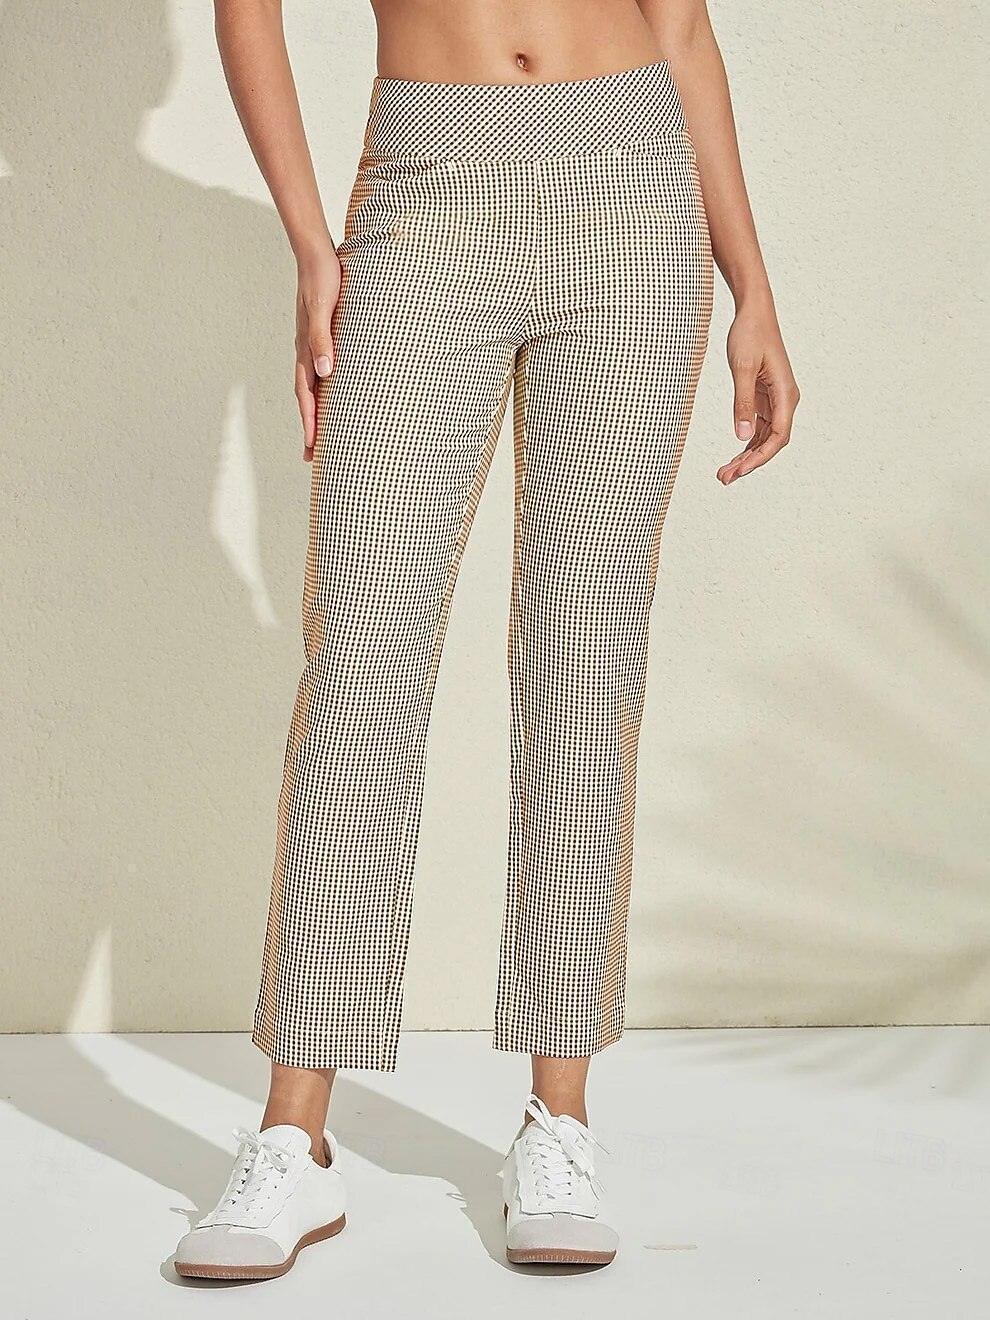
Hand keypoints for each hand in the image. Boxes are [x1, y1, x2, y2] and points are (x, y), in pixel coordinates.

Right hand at [295, 248, 340, 461]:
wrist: (317, 255)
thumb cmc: (323, 279)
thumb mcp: (323, 309)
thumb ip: (322, 340)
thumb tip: (325, 372)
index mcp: (306, 350)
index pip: (306, 395)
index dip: (309, 422)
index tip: (311, 447)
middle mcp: (306, 352)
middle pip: (305, 398)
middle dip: (309, 427)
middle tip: (310, 456)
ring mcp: (311, 346)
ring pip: (311, 388)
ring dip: (313, 412)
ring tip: (318, 436)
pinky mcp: (320, 338)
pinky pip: (319, 373)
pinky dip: (322, 391)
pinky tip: (330, 397)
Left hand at [719, 299, 799, 484]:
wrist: (754, 312)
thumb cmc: (751, 334)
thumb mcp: (743, 368)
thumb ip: (743, 403)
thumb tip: (743, 436)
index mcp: (786, 394)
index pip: (778, 437)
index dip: (759, 457)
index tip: (739, 471)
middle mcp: (785, 400)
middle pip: (771, 443)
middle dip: (750, 463)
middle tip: (724, 478)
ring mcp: (775, 400)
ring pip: (764, 438)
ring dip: (746, 457)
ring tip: (724, 473)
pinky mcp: (764, 398)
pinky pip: (758, 428)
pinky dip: (746, 443)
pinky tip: (733, 457)